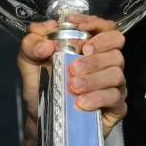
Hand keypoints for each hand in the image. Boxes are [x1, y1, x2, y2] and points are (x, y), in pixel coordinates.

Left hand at [17, 16, 127, 133]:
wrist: (41, 120)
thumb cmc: (41, 87)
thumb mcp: (29, 62)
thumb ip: (31, 44)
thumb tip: (46, 42)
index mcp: (91, 47)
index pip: (106, 28)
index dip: (96, 24)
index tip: (77, 28)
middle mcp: (106, 63)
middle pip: (116, 49)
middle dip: (95, 56)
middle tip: (73, 67)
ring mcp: (114, 85)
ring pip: (116, 73)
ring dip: (93, 79)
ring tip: (73, 87)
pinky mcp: (116, 107)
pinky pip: (115, 98)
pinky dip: (98, 98)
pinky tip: (81, 103)